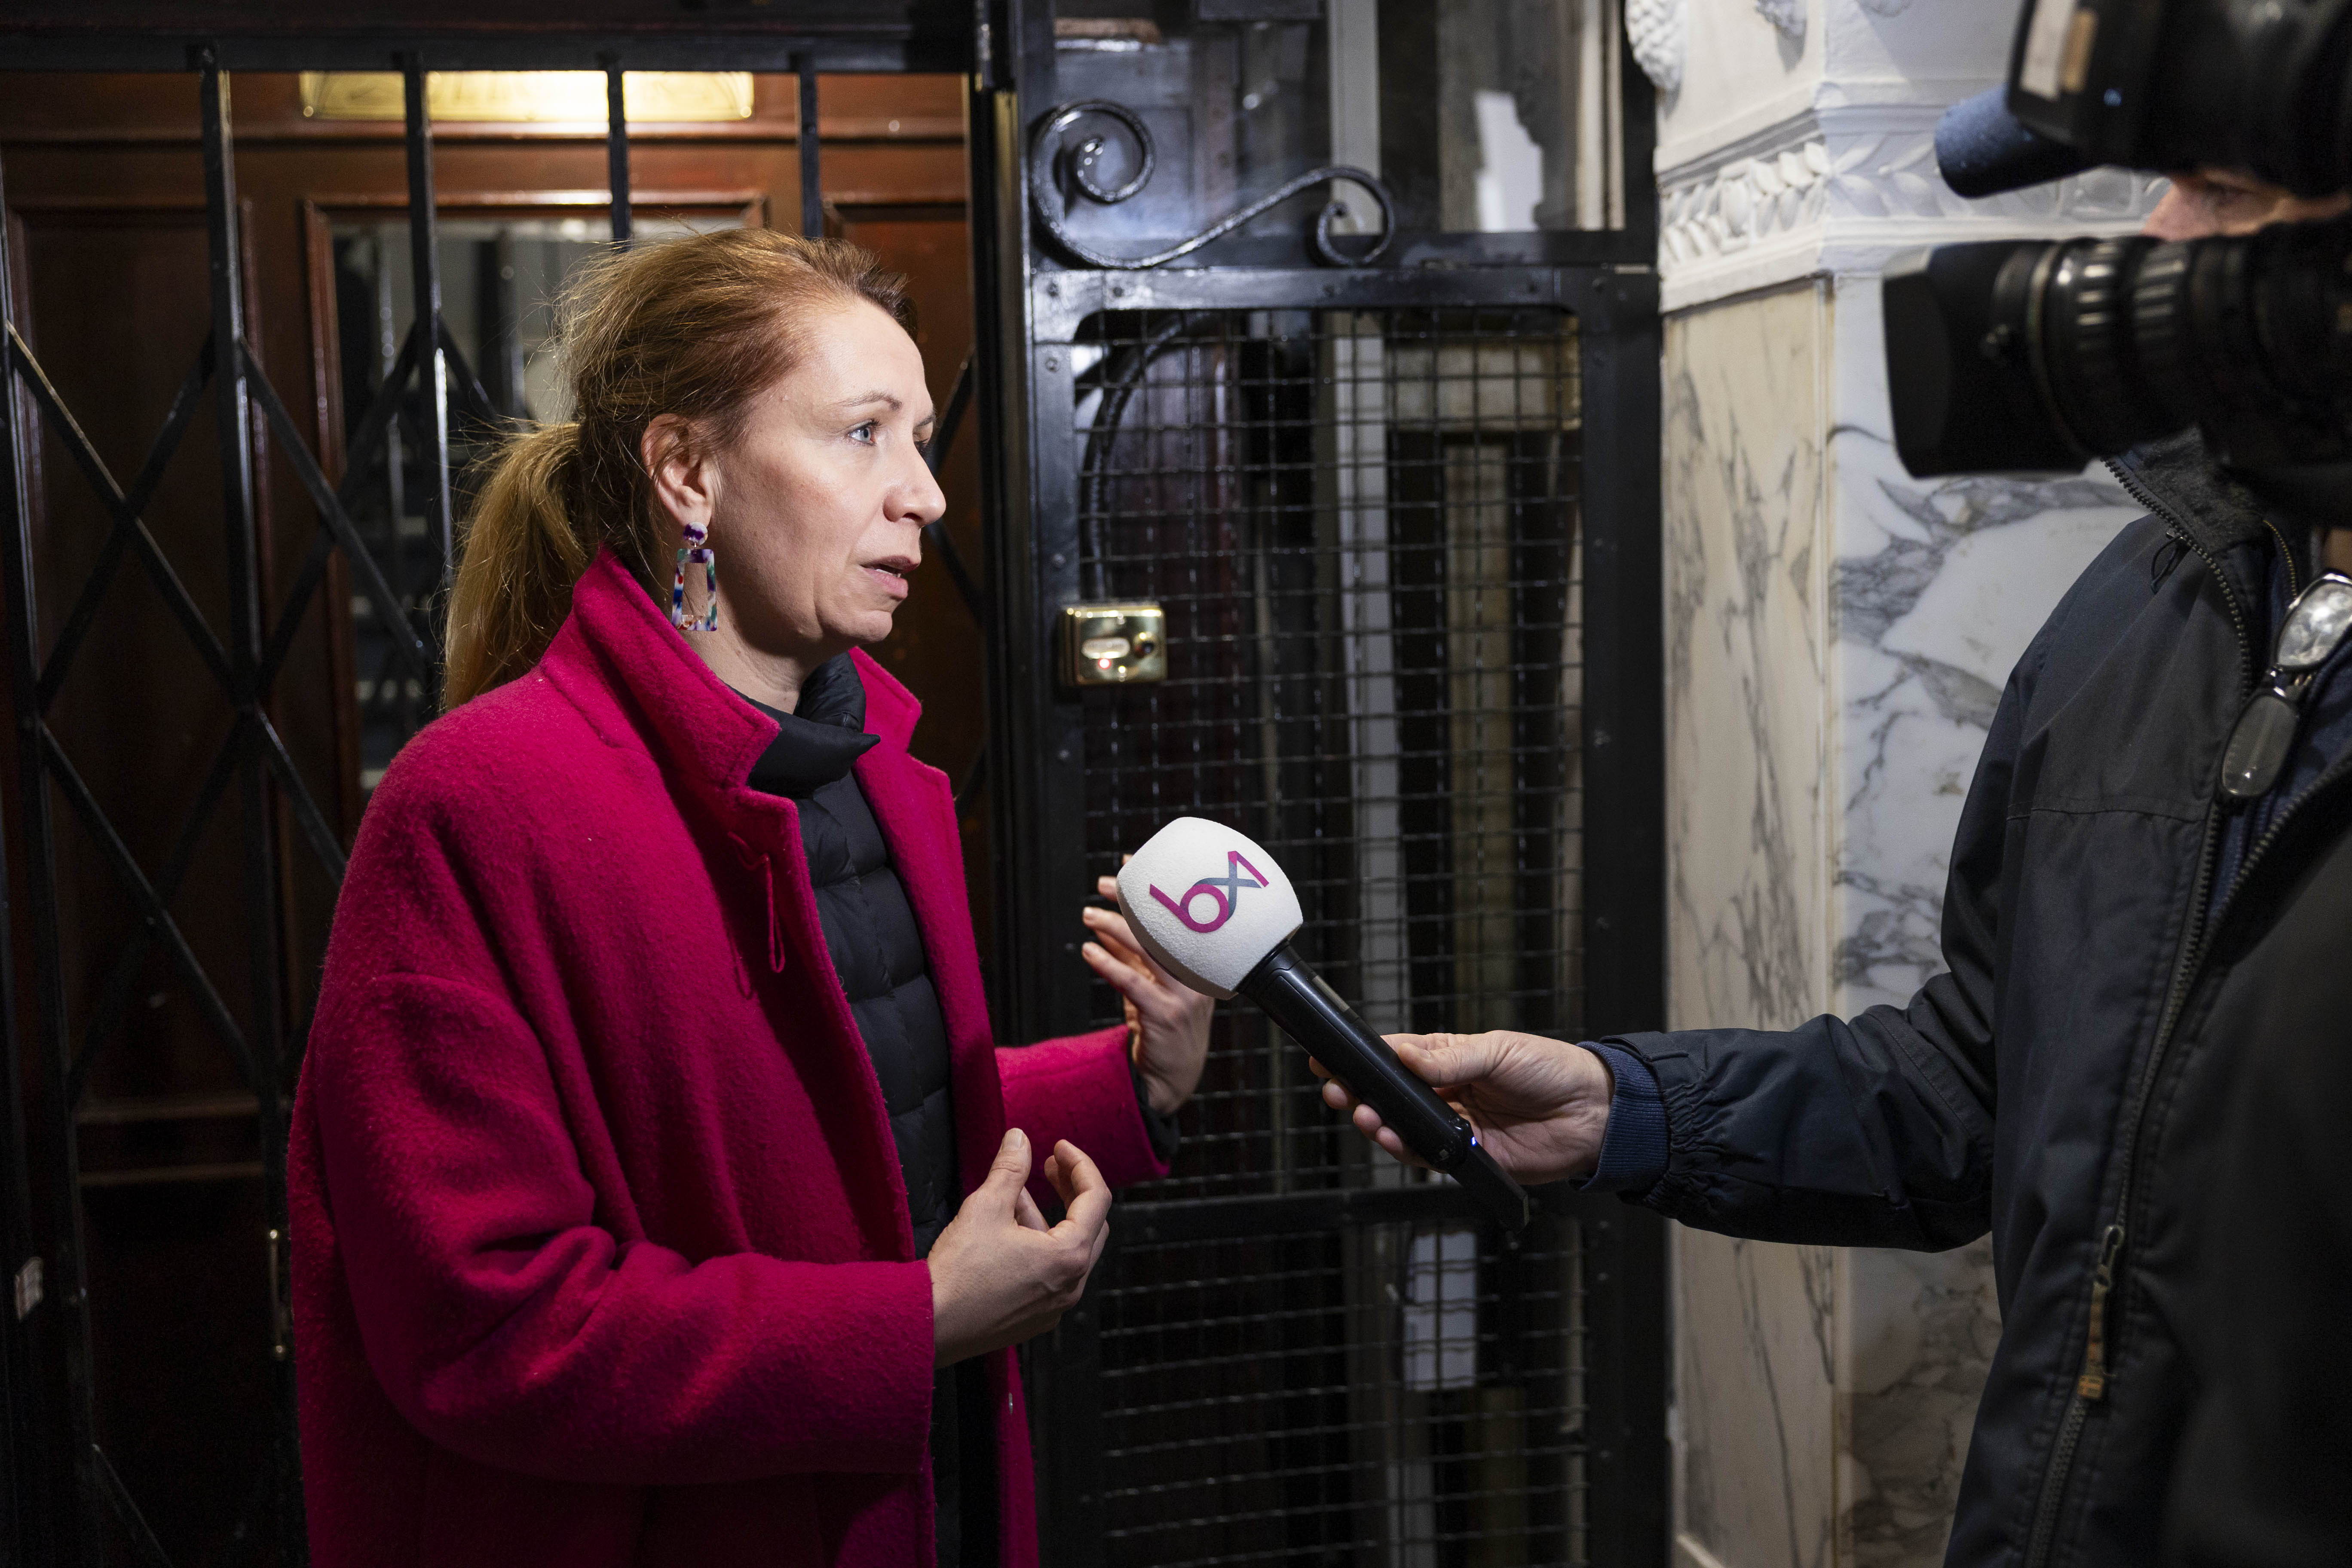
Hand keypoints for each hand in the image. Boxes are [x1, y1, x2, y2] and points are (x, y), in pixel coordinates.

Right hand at [928, 1129, 1109, 1366]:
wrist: (930, 1325)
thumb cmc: (960, 1271)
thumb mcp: (986, 1206)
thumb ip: (1010, 1168)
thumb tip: (1019, 1138)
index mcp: (1069, 1256)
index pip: (1096, 1198)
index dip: (1080, 1164)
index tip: (1059, 1147)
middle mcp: (1071, 1286)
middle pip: (1091, 1225)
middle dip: (1071, 1190)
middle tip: (1050, 1166)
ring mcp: (1054, 1306)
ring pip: (1067, 1250)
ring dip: (1047, 1217)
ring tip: (1015, 1194)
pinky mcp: (1035, 1318)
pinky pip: (1050, 1274)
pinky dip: (1038, 1246)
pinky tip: (1008, 1230)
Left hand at [1082, 872, 1212, 1114]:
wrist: (1171, 1079)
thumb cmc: (1162, 1028)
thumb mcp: (1150, 986)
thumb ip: (1131, 958)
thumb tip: (1104, 927)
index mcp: (1201, 964)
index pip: (1180, 916)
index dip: (1156, 888)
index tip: (1130, 865)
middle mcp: (1198, 977)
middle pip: (1165, 927)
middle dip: (1133, 901)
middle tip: (1104, 884)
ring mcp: (1184, 997)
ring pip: (1150, 950)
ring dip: (1115, 927)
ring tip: (1089, 915)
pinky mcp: (1165, 1016)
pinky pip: (1133, 982)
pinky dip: (1108, 963)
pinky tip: (1089, 951)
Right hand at [1314, 1031, 1613, 1184]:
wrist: (1593, 1114)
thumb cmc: (1552, 1070)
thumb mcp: (1500, 1050)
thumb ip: (1450, 1058)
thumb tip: (1406, 1056)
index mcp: (1448, 1059)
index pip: (1395, 1058)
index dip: (1362, 1059)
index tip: (1329, 1057)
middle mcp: (1445, 1093)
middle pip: (1389, 1096)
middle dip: (1358, 1093)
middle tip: (1337, 1091)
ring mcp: (1453, 1125)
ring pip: (1401, 1127)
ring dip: (1377, 1123)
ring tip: (1364, 1115)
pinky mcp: (1466, 1156)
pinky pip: (1426, 1156)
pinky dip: (1405, 1149)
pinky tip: (1392, 1138)